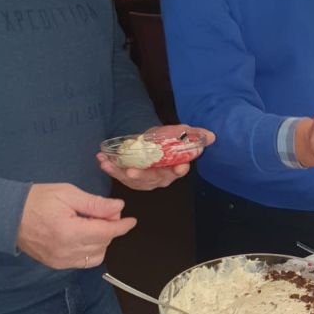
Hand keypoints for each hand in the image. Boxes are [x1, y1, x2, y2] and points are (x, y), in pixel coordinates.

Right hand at [16, 183, 136, 269]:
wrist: (7, 215)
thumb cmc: (37, 200)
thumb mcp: (68, 194)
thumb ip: (95, 204)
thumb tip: (118, 208)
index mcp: (69, 231)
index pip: (106, 232)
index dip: (121, 226)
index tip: (131, 220)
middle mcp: (66, 251)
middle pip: (103, 243)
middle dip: (110, 228)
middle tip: (106, 212)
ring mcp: (61, 261)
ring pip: (96, 255)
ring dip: (102, 240)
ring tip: (92, 224)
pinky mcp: (57, 265)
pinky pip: (84, 261)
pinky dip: (91, 250)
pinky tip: (85, 236)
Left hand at [97, 125, 215, 190]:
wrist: (152, 141)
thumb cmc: (168, 139)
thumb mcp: (182, 133)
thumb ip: (195, 135)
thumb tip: (211, 136)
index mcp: (174, 169)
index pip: (178, 171)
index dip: (179, 170)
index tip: (180, 168)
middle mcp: (160, 178)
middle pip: (153, 179)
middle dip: (142, 176)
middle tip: (132, 171)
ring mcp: (144, 180)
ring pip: (133, 180)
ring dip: (119, 172)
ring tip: (108, 164)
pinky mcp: (131, 178)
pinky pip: (121, 176)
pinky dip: (111, 168)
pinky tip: (102, 160)